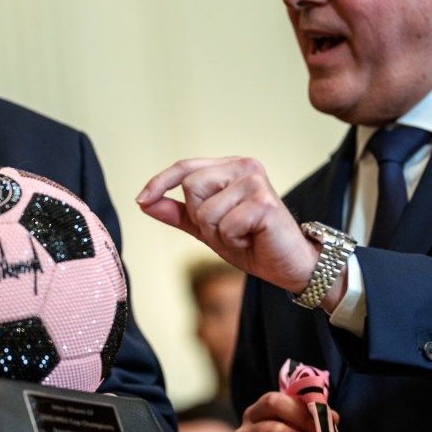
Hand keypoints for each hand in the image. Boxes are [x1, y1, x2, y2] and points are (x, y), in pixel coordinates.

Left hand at [137, 156, 318, 293]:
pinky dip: (233, 239)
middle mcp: (244, 166)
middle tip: (227, 229)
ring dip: (218, 232)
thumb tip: (145, 203)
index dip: (160, 182)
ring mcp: (256, 182)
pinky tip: (252, 238)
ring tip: (241, 234)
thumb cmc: (253, 242)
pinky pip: (225, 224)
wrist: (290, 265)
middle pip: (191, 186)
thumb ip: (179, 214)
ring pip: (205, 209)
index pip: (185, 167)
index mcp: (230, 167)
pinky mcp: (264, 202)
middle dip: (200, 218)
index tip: (141, 199)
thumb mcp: (207, 228)